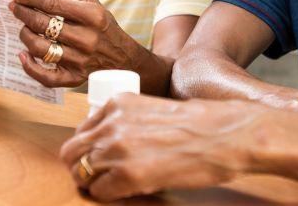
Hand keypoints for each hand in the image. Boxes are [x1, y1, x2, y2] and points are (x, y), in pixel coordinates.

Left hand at [9, 0, 139, 87]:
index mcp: (92, 16)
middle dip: (23, 13)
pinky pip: (46, 77)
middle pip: (43, 25)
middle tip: (14, 7)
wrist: (123, 57)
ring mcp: (80, 61)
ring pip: (40, 48)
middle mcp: (86, 39)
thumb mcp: (94, 3)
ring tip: (23, 28)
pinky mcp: (75, 78)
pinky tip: (23, 55)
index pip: (53, 4)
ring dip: (25, 35)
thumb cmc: (103, 26)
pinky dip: (30, 67)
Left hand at [59, 94, 253, 200]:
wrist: (226, 135)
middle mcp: (112, 123)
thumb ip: (128, 120)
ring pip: (80, 172)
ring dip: (93, 182)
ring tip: (113, 185)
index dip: (88, 147)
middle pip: (71, 152)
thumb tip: (113, 142)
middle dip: (80, 166)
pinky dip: (107, 195)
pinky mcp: (127, 175)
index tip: (98, 156)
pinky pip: (99, 191)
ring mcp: (117, 149)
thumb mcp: (154, 109)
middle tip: (97, 176)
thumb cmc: (200, 124)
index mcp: (118, 103)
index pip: (81, 130)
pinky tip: (125, 191)